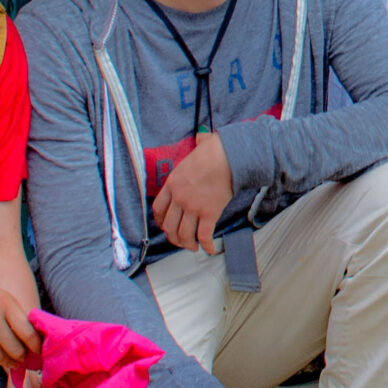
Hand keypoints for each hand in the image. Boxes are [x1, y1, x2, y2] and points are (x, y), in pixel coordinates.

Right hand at [0, 266, 42, 368]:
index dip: (37, 346)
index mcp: (5, 304)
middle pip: (15, 350)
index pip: (28, 333)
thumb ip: (16, 316)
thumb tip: (33, 340)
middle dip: (23, 357)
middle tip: (25, 359)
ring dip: (7, 361)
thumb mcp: (3, 297)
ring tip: (11, 359)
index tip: (39, 351)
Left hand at [152, 136, 235, 254]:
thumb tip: (202, 138)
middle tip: (181, 240)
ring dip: (188, 245)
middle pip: (169, 226)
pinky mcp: (209, 213)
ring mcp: (193, 207)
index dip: (161, 222)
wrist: (229, 156)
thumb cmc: (215, 150)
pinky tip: (209, 249)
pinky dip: (206, 245)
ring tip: (194, 247)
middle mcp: (179, 198)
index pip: (158, 209)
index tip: (166, 226)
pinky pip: (204, 236)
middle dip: (174, 238)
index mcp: (172, 184)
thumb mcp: (194, 151)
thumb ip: (193, 151)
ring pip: (184, 235)